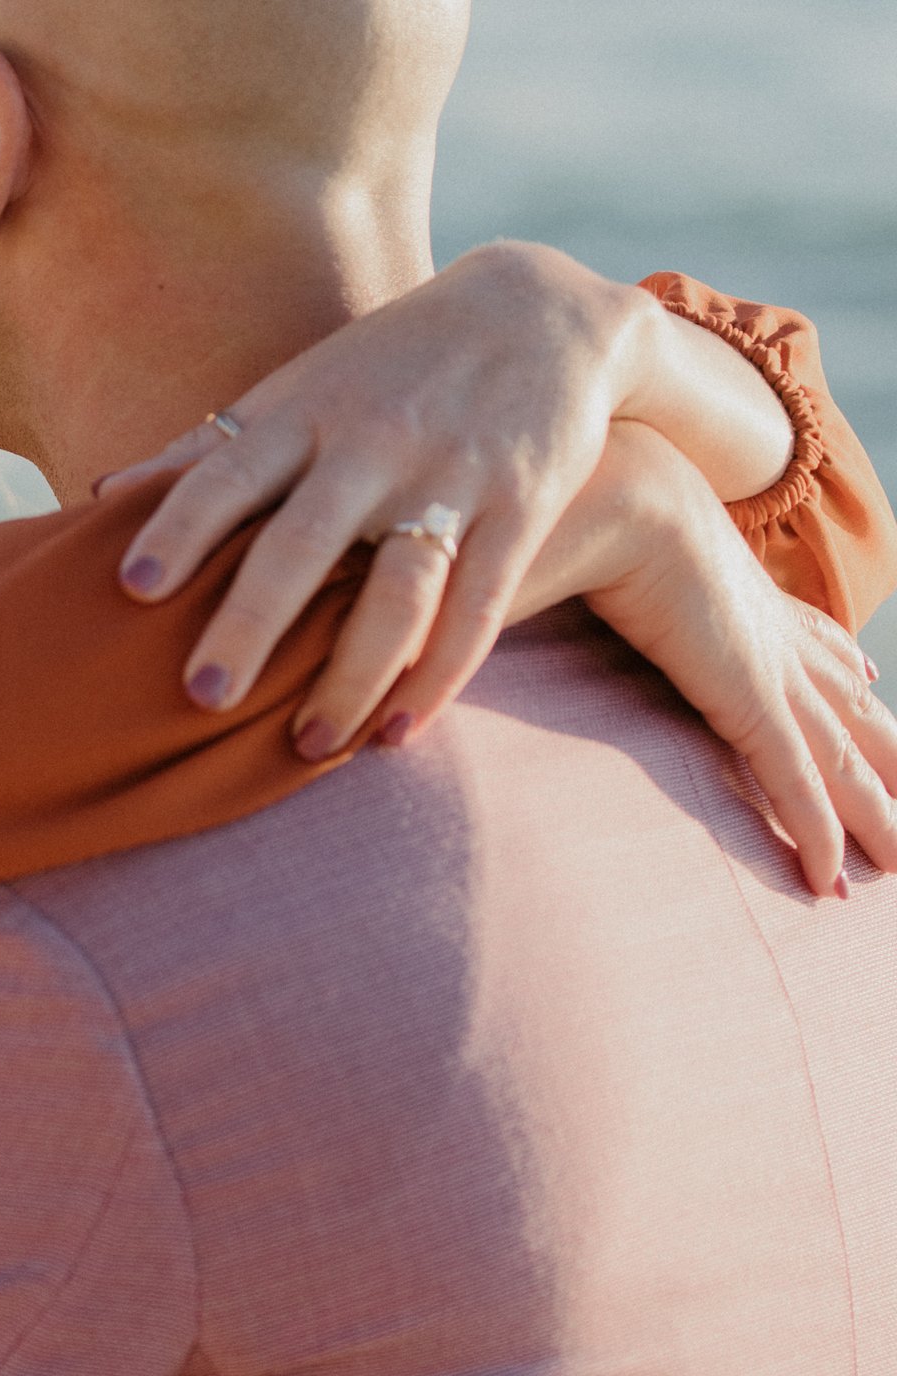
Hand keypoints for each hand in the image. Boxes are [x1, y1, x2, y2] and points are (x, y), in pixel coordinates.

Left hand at [100, 241, 788, 748]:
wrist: (544, 311)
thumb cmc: (387, 368)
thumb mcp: (298, 389)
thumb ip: (206, 451)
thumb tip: (97, 499)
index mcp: (306, 413)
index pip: (228, 472)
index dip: (178, 526)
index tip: (131, 587)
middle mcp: (374, 445)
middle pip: (305, 541)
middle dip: (252, 619)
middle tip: (203, 697)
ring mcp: (451, 479)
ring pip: (398, 590)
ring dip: (352, 673)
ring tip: (308, 745)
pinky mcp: (519, 512)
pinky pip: (477, 608)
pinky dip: (438, 677)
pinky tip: (397, 734)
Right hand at [564, 427, 896, 898]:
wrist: (608, 495)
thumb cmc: (579, 519)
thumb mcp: (589, 562)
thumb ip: (570, 591)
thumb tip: (518, 598)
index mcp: (738, 595)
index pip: (808, 639)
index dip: (838, 665)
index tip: (863, 678)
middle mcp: (768, 634)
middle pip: (846, 706)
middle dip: (880, 755)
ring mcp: (767, 669)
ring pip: (840, 759)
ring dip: (872, 815)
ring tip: (894, 860)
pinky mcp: (751, 700)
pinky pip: (797, 783)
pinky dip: (817, 834)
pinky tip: (828, 880)